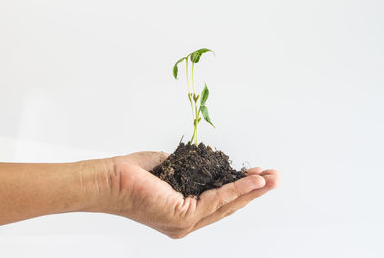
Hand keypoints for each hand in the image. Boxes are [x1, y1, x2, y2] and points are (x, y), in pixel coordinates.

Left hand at [98, 151, 279, 238]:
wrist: (108, 180)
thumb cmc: (134, 175)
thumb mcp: (172, 168)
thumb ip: (193, 170)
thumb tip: (209, 161)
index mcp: (184, 212)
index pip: (219, 202)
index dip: (241, 189)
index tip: (257, 175)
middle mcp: (187, 222)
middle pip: (229, 206)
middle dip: (255, 191)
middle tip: (275, 178)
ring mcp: (185, 223)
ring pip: (227, 205)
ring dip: (252, 190)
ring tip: (272, 178)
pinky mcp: (182, 217)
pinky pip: (216, 200)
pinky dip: (237, 188)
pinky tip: (254, 179)